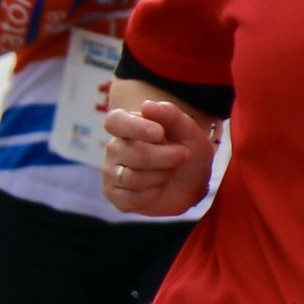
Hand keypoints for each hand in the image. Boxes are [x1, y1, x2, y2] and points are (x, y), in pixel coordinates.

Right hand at [102, 98, 218, 215]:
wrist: (192, 182)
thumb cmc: (186, 150)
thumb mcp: (187, 130)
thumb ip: (169, 114)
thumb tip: (146, 106)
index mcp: (127, 125)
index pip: (115, 122)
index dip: (136, 128)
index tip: (160, 133)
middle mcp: (115, 147)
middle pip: (133, 153)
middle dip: (165, 157)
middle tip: (183, 155)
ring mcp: (111, 172)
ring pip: (133, 178)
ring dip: (161, 176)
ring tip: (168, 172)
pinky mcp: (114, 195)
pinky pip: (131, 198)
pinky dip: (153, 194)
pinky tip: (158, 188)